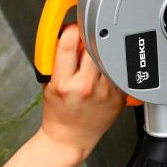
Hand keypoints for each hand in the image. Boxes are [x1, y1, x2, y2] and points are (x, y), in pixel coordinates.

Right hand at [41, 24, 125, 161]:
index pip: (70, 43)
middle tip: (85, 46)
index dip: (72, 29)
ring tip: (93, 64)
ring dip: (101, 54)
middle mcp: (86, 86)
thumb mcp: (48, 83)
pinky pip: (118, 71)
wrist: (70, 138)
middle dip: (88, 40)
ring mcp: (105, 92)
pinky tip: (103, 76)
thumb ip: (57, 58)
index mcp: (64, 82)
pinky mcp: (118, 97)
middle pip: (93, 45)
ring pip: (108, 56)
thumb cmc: (59, 113)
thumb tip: (70, 34)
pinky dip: (111, 67)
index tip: (73, 28)